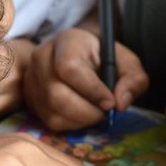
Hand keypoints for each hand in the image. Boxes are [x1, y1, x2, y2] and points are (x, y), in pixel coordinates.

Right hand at [25, 28, 148, 129]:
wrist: (83, 57)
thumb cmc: (104, 59)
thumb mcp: (127, 63)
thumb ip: (133, 79)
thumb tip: (121, 103)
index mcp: (67, 41)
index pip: (69, 68)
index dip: (91, 90)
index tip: (110, 102)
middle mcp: (42, 58)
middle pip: (57, 95)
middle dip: (88, 111)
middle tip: (105, 111)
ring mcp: (32, 79)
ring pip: (53, 112)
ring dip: (82, 120)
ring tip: (96, 111)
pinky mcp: (31, 99)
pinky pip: (50, 121)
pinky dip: (72, 124)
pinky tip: (83, 113)